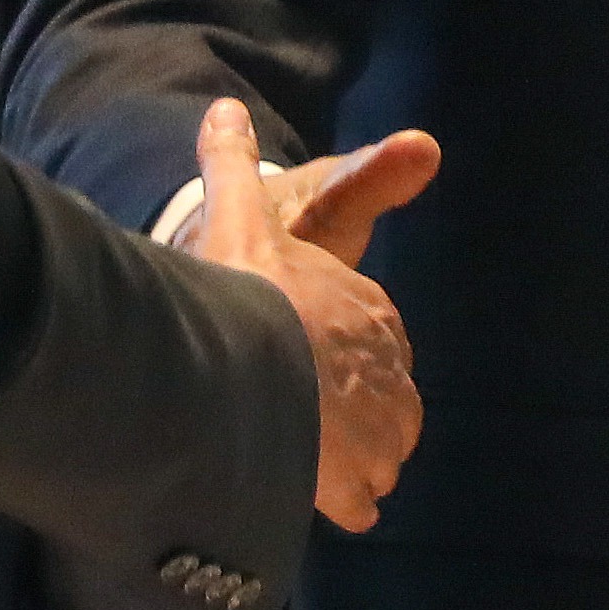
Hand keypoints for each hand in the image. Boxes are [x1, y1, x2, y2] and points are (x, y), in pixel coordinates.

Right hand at [188, 95, 428, 526]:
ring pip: (375, 452)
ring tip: (302, 462)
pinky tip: (313, 501)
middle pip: (374, 400)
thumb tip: (223, 107)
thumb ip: (234, 166)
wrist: (245, 357)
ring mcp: (375, 428)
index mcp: (369, 311)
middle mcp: (385, 369)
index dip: (334, 358)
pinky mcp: (355, 478)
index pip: (369, 338)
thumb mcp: (242, 215)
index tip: (299, 367)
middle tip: (295, 422)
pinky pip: (359, 498)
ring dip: (348, 461)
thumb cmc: (246, 286)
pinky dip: (342, 502)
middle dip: (343, 413)